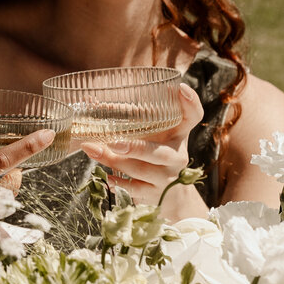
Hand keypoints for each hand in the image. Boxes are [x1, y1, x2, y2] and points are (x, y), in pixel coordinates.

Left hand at [81, 82, 204, 217]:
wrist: (172, 195)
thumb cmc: (156, 154)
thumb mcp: (154, 133)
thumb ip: (132, 117)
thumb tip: (91, 101)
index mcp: (178, 135)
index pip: (193, 117)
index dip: (190, 103)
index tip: (181, 88)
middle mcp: (177, 156)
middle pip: (161, 153)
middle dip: (137, 148)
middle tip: (113, 142)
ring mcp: (167, 178)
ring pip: (141, 171)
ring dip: (114, 161)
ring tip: (92, 150)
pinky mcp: (156, 195)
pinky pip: (136, 190)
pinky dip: (119, 184)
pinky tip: (106, 177)